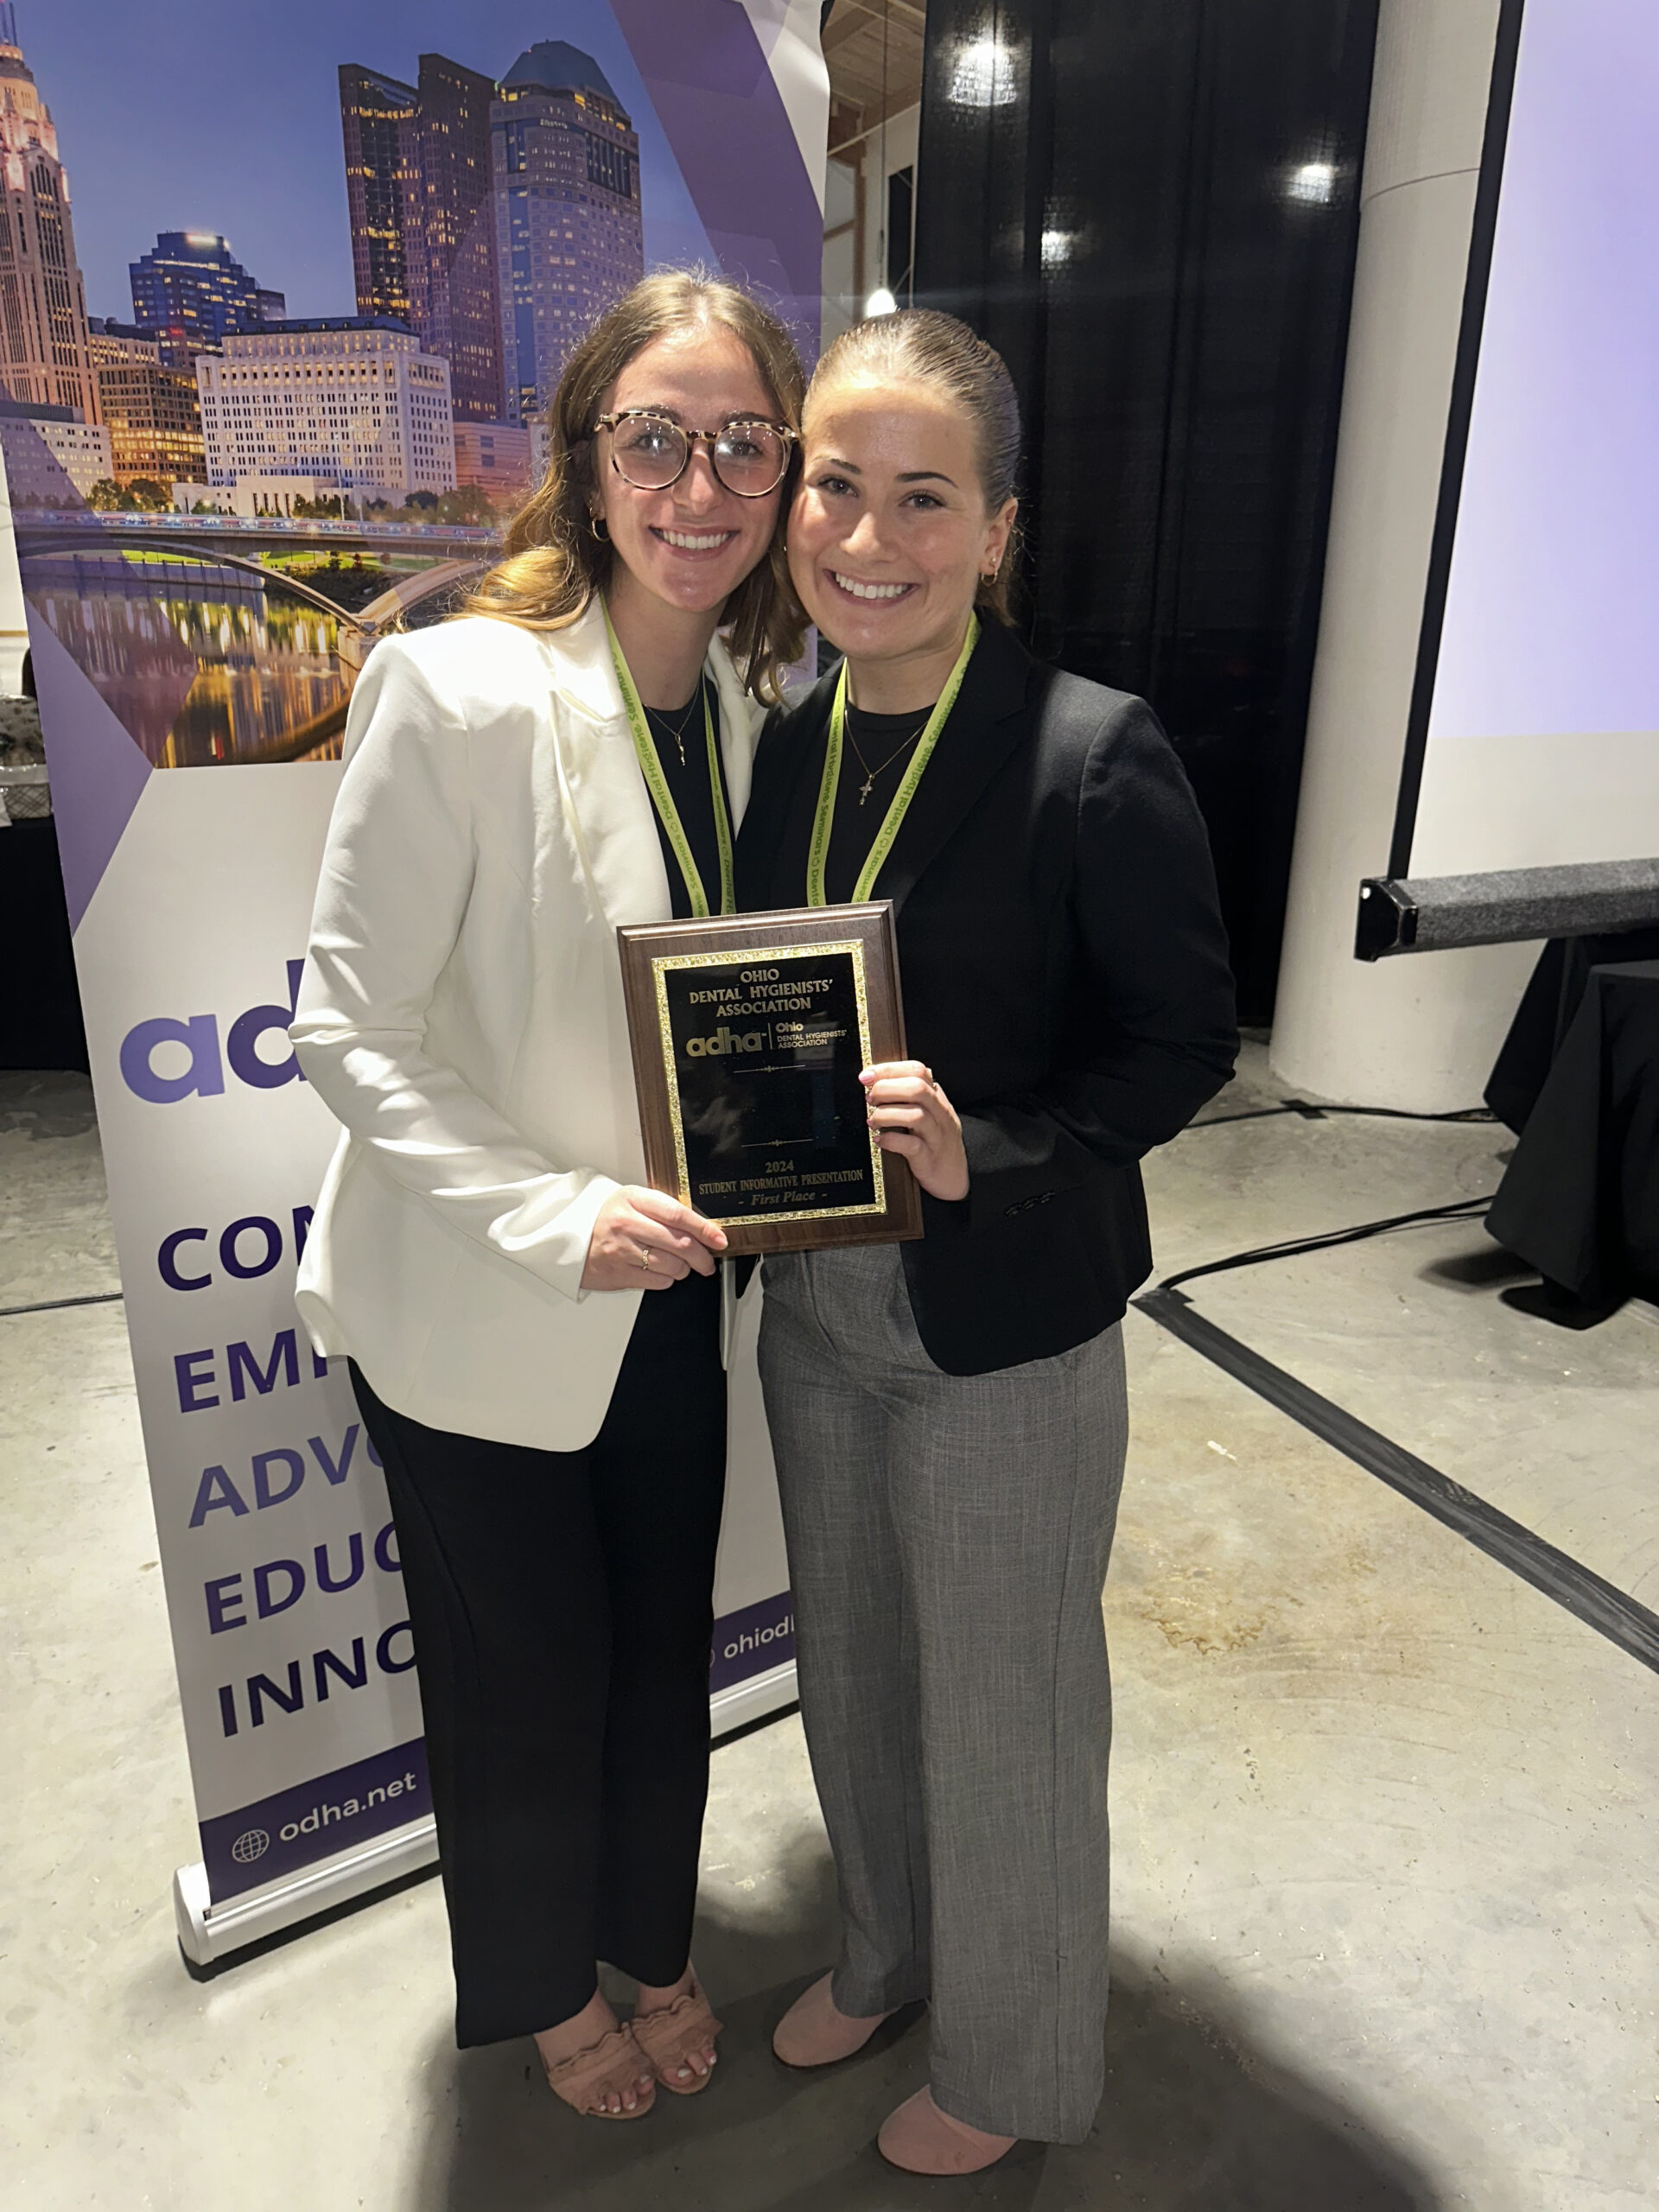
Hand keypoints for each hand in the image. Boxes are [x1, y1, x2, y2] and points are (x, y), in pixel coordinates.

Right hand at [582, 1185, 727, 1291]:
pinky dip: (667, 1279)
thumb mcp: (632, 1202)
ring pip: (671, 1265)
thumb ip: (662, 1210)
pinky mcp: (617, 1273)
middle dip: (701, 1256)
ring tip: (682, 1266)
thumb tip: (701, 1228)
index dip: (704, 1229)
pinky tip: (662, 1272)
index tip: (719, 1239)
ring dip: (684, 1269)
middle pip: (679, 1243)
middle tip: (708, 1261)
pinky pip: (656, 1281)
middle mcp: (627, 1224)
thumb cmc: (606, 1218)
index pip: (678, 1214)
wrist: (568, 1237)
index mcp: (633, 1200)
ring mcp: (621, 1250)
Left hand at [861, 1061, 968, 1202]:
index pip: (918, 1071)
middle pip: (917, 1089)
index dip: (889, 1069)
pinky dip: (891, 1140)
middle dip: (886, 1089)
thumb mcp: (929, 1113)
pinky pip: (912, 1145)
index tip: (866, 1075)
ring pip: (916, 1115)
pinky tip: (879, 1139)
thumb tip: (875, 1081)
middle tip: (869, 1098)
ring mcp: (936, 1136)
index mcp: (937, 1098)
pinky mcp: (929, 1158)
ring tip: (872, 1120)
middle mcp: (940, 1114)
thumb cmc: (935, 1142)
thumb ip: (909, 1097)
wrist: (954, 1177)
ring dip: (886, 1114)